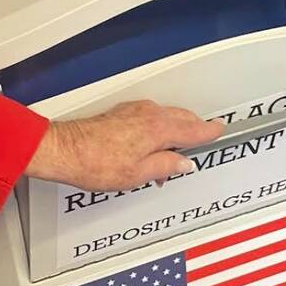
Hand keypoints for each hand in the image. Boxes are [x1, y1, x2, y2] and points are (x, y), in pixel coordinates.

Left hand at [26, 100, 223, 190]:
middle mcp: (148, 115)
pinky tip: (151, 145)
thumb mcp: (139, 174)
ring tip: (170, 157)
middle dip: (193, 131)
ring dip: (174, 131)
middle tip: (197, 148)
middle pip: (182, 119)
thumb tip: (183, 164)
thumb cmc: (96, 162)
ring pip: (167, 117)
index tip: (220, 130)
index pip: (193, 129)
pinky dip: (158, 128)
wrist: (65, 150)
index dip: (208, 131)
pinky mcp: (122, 113)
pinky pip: (150, 117)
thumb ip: (166, 166)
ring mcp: (134, 111)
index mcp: (158, 129)